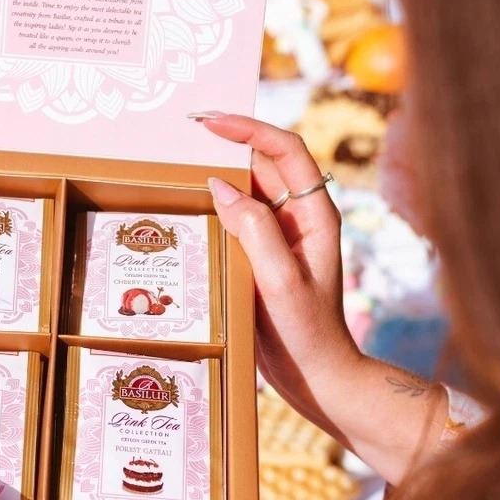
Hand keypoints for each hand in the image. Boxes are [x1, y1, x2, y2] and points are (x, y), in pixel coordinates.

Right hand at [203, 114, 359, 427]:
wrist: (317, 377)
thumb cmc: (307, 332)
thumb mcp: (280, 280)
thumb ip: (253, 229)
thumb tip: (219, 186)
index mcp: (315, 215)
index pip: (286, 151)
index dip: (250, 129)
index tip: (211, 122)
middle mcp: (299, 219)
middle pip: (264, 164)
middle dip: (229, 144)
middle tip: (185, 135)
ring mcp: (281, 238)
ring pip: (247, 191)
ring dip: (218, 175)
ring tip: (182, 165)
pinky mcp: (263, 257)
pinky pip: (237, 220)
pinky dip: (215, 208)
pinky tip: (191, 210)